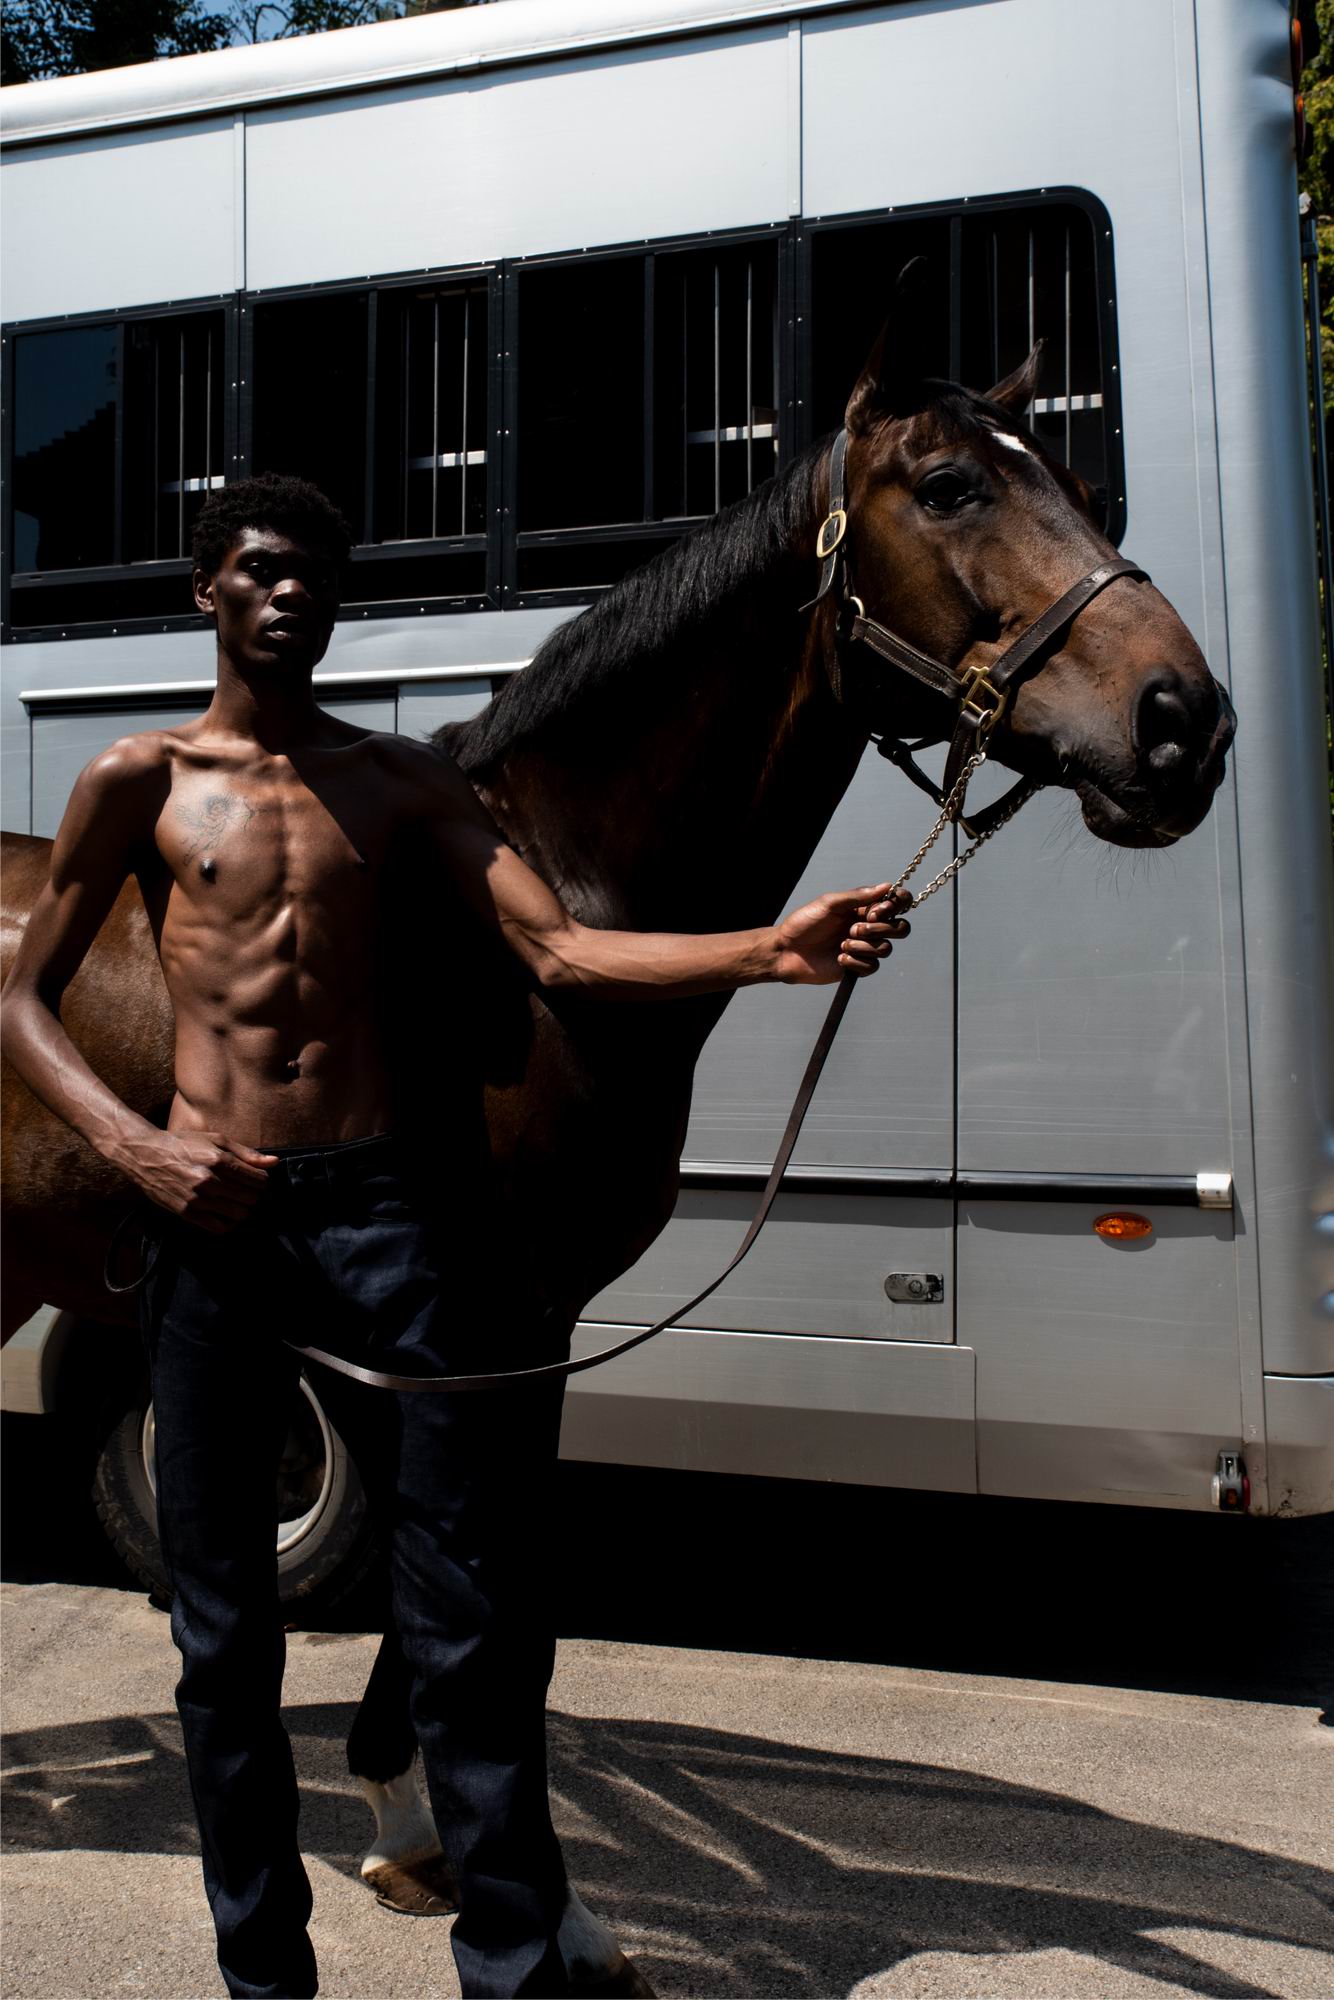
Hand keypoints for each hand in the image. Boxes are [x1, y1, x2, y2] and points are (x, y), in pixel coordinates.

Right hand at [119, 1129, 277, 1233]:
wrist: (145, 1156)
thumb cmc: (183, 1144)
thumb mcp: (216, 1140)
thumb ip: (247, 1153)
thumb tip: (275, 1162)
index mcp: (218, 1160)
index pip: (257, 1181)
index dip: (262, 1181)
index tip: (257, 1179)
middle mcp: (208, 1181)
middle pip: (250, 1199)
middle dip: (255, 1195)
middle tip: (248, 1190)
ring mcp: (196, 1199)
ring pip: (238, 1215)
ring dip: (244, 1209)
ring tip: (237, 1201)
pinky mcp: (186, 1213)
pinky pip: (219, 1228)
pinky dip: (229, 1223)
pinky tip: (226, 1213)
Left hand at [774, 883, 910, 983]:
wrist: (787, 951)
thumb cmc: (805, 923)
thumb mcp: (829, 904)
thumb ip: (859, 896)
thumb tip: (887, 886)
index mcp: (865, 908)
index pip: (898, 903)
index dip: (896, 906)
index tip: (876, 911)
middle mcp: (869, 927)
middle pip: (901, 928)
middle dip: (880, 929)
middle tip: (854, 928)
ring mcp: (865, 948)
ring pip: (886, 949)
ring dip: (863, 946)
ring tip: (841, 944)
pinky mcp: (858, 967)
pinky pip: (873, 966)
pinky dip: (855, 962)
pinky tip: (838, 958)